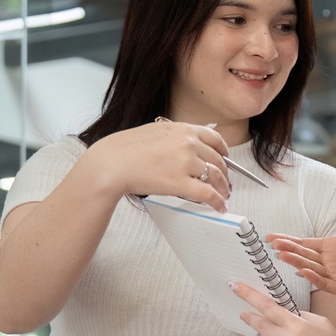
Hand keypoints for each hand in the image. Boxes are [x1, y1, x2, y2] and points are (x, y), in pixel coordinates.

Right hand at [80, 121, 231, 211]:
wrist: (110, 163)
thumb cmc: (125, 150)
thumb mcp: (155, 131)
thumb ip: (175, 136)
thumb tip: (189, 144)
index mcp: (182, 129)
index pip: (215, 138)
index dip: (224, 151)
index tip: (225, 159)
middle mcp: (188, 143)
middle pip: (218, 160)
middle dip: (224, 174)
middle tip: (224, 182)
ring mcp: (186, 162)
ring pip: (216, 177)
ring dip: (223, 188)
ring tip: (222, 196)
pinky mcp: (181, 183)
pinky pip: (208, 194)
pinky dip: (217, 202)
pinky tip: (219, 207)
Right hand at [266, 199, 335, 305]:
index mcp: (330, 247)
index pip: (304, 243)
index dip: (288, 240)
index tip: (271, 238)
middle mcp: (328, 261)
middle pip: (304, 254)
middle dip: (288, 249)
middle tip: (274, 245)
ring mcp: (332, 275)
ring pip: (310, 267)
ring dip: (297, 262)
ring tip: (283, 256)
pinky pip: (325, 282)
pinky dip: (314, 277)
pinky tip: (304, 272)